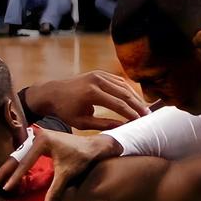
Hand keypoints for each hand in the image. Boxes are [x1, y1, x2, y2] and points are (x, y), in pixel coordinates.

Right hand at [0, 130, 122, 200]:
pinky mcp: (42, 139)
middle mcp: (38, 136)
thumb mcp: (66, 175)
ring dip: (10, 166)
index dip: (15, 177)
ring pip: (21, 154)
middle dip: (5, 170)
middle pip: (18, 156)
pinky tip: (12, 171)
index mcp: (42, 142)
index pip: (25, 163)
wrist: (95, 146)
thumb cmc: (82, 158)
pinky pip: (27, 153)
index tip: (6, 188)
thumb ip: (55, 192)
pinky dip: (20, 162)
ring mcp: (39, 136)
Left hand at [24, 71, 148, 130]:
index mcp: (91, 93)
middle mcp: (96, 80)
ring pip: (124, 86)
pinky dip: (128, 90)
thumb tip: (124, 127)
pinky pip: (119, 81)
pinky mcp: (100, 73)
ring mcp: (99, 74)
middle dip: (137, 105)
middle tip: (148, 115)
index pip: (118, 104)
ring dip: (135, 97)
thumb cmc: (66, 110)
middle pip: (124, 93)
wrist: (52, 93)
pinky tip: (135, 99)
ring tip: (144, 109)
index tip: (141, 122)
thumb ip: (104, 125)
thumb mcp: (83, 122)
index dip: (131, 114)